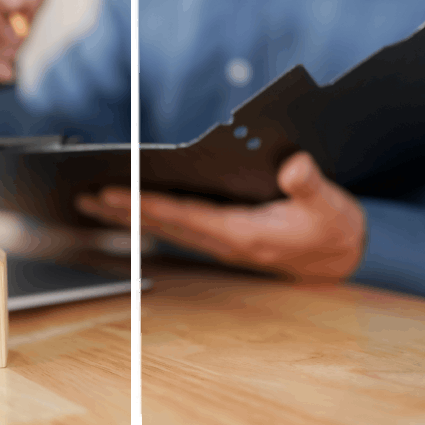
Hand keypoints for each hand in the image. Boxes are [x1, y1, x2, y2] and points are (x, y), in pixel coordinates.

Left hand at [75, 151, 366, 281]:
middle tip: (83, 199)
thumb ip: (310, 185)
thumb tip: (292, 166)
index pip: (184, 215)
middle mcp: (223, 241)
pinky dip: (149, 218)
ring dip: (127, 218)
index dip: (147, 204)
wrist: (341, 259)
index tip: (114, 194)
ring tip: (93, 204)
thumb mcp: (330, 204)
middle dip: (122, 213)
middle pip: (162, 225)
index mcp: (242, 233)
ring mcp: (219, 243)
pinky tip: (129, 211)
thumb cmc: (332, 228)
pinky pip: (176, 229)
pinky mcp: (221, 239)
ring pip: (164, 229)